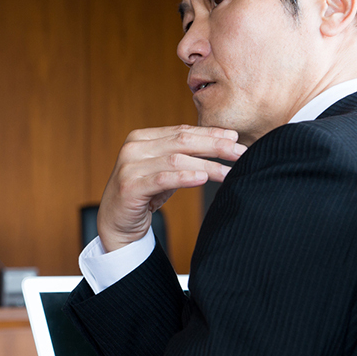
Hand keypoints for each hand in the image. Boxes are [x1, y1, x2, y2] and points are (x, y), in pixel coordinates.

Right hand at [98, 125, 245, 251]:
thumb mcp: (165, 171)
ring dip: (207, 165)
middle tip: (240, 152)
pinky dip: (184, 177)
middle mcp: (134, 148)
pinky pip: (162, 179)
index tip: (235, 138)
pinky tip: (203, 178)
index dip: (211, 133)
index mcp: (142, 138)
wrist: (116, 225)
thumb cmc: (144, 196)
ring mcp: (129, 167)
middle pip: (182, 141)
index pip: (182, 131)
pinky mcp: (129, 187)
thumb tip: (224, 142)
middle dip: (214, 146)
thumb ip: (184, 155)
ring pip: (176, 160)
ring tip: (228, 171)